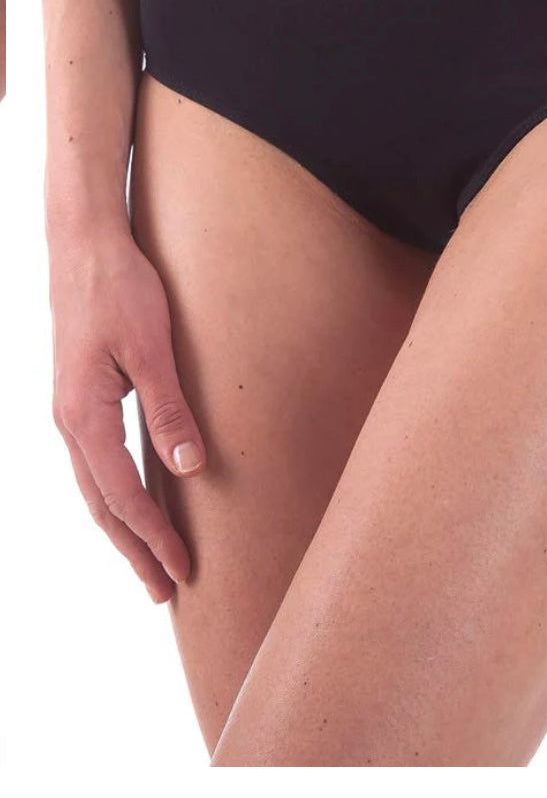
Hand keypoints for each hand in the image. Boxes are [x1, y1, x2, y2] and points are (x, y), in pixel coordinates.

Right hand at [49, 228, 206, 600]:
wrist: (84, 243)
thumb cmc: (120, 288)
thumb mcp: (152, 348)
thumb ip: (169, 410)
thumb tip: (189, 470)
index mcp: (83, 415)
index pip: (122, 496)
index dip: (153, 536)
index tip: (181, 570)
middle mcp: (70, 421)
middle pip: (102, 504)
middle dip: (134, 549)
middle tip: (164, 590)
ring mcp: (71, 410)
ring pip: (95, 486)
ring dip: (123, 526)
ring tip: (151, 559)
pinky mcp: (81, 397)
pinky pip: (96, 461)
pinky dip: (115, 493)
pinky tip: (136, 501)